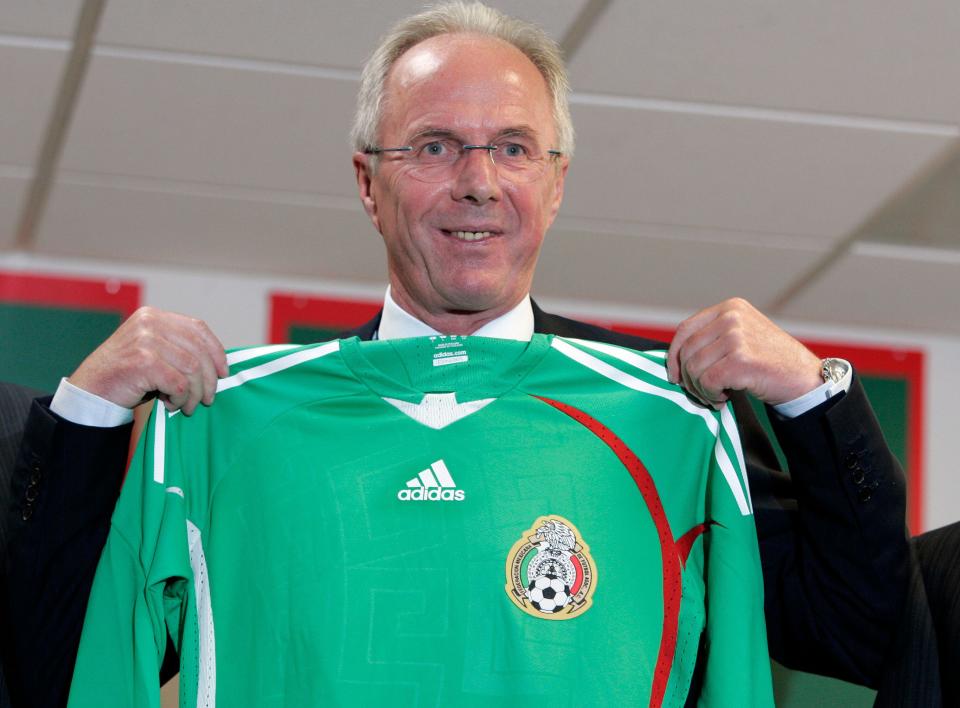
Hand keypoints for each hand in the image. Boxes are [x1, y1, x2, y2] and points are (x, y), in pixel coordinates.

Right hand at [68, 307, 227, 415]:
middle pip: (198, 350)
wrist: (91, 390)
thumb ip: (178, 347)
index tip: (224, 372)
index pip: (198, 328)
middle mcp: (150, 323)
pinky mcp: (144, 362)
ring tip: (188, 406)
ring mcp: (146, 340)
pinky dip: (180, 399)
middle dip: (209, 378)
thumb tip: (218, 363)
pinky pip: (179, 384)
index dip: (216, 351)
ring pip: (191, 369)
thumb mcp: (152, 351)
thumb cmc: (126, 374)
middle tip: (208, 398)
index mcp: (154, 316)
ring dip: (194, 393)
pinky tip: (172, 405)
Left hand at [666, 298, 821, 408]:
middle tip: (702, 392)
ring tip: (716, 395)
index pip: (685, 330)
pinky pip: (707, 381)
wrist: (805, 378)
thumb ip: (713, 337)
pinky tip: (724, 398)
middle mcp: (731, 318)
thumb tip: (676, 357)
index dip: (674, 355)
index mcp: (729, 308)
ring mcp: (737, 337)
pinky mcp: (741, 360)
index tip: (674, 375)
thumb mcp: (742, 336)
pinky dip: (710, 395)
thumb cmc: (770, 362)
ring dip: (700, 389)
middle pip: (687, 351)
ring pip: (694, 368)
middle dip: (688, 378)